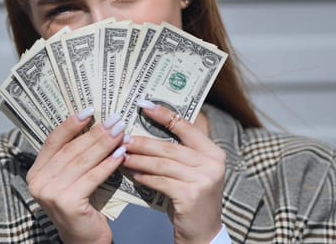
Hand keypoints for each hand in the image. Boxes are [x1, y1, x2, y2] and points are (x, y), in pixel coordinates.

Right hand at [26, 108, 127, 243]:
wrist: (84, 241)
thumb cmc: (81, 206)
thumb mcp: (72, 179)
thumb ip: (75, 157)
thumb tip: (97, 126)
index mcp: (36, 172)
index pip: (53, 140)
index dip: (71, 124)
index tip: (89, 110)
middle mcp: (38, 182)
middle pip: (71, 149)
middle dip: (95, 133)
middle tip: (115, 120)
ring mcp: (51, 193)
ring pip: (83, 161)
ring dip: (104, 145)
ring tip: (121, 133)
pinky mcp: (67, 203)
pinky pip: (92, 177)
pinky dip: (108, 165)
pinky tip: (121, 155)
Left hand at [123, 101, 225, 243]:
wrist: (202, 233)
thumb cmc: (191, 198)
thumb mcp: (192, 172)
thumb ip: (178, 153)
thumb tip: (145, 131)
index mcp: (213, 152)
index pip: (186, 126)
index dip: (164, 114)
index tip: (143, 104)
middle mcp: (212, 163)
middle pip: (170, 146)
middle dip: (143, 141)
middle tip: (123, 137)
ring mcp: (204, 179)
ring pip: (162, 164)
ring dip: (139, 159)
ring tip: (122, 155)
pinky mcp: (191, 195)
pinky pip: (161, 182)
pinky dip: (144, 177)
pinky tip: (132, 174)